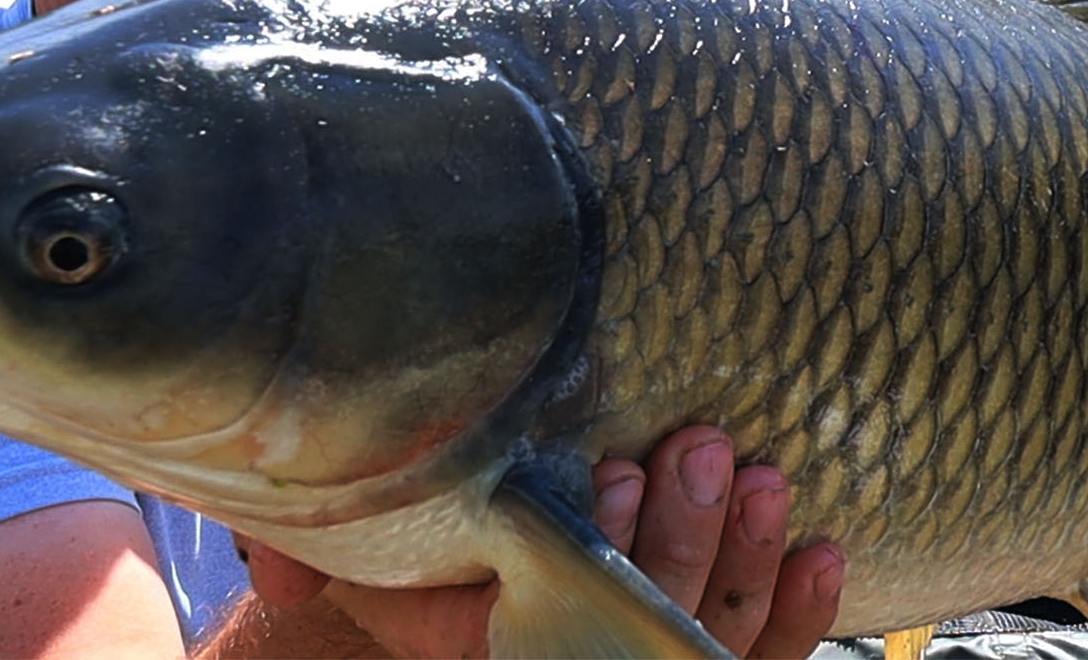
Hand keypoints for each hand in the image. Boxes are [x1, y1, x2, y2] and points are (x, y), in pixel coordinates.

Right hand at [240, 426, 844, 658]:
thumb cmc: (420, 560)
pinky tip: (819, 550)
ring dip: (741, 560)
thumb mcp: (361, 557)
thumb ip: (319, 548)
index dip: (596, 551)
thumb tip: (267, 564)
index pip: (554, 619)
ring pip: (711, 647)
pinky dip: (797, 612)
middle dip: (677, 538)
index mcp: (501, 644)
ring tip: (761, 479)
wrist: (464, 594)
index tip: (615, 471)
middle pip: (645, 627)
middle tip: (699, 448)